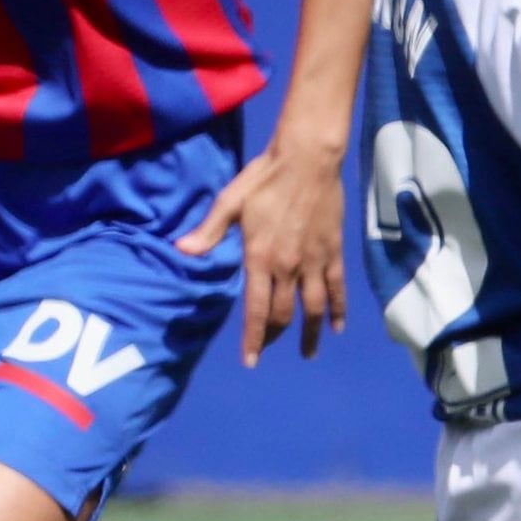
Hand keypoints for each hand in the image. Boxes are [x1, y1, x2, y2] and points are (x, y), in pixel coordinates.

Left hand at [177, 136, 349, 364]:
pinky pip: (337, 289)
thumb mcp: (230, 202)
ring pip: (313, 308)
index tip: (250, 361)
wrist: (308, 159)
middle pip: (282, 314)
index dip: (253, 339)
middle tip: (266, 349)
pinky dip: (338, 310)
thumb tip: (182, 250)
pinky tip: (337, 327)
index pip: (256, 310)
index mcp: (260, 258)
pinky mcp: (333, 253)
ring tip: (307, 352)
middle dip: (273, 336)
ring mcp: (314, 261)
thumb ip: (209, 231)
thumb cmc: (264, 178)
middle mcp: (288, 266)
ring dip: (310, 334)